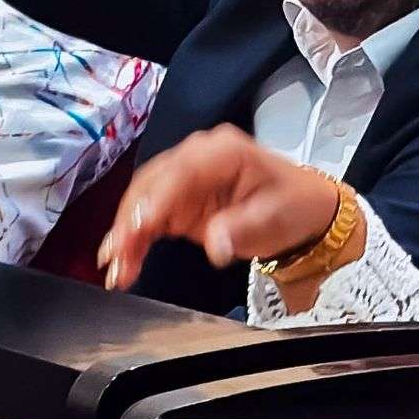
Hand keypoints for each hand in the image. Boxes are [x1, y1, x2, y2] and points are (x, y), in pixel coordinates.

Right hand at [97, 126, 357, 301]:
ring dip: (125, 234)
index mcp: (222, 151)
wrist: (304, 209)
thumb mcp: (274, 216)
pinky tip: (121, 263)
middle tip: (116, 255)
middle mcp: (195, 157)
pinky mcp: (178, 202)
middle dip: (130, 220)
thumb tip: (214, 244)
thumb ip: (241, 228)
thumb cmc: (292, 204)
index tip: (138, 226)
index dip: (156, 198)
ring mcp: (183, 179)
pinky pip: (149, 219)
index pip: (181, 171)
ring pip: (143, 201)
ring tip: (114, 268)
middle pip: (152, 184)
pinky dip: (134, 240)